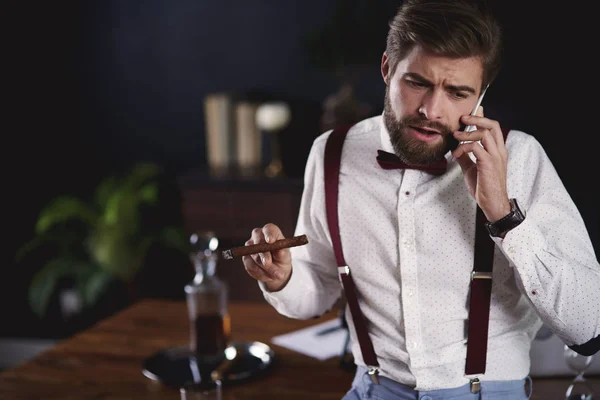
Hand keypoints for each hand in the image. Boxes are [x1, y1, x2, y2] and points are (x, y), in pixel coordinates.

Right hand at [242, 223, 291, 291]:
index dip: (269, 234)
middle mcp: (258, 236)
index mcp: (270, 232)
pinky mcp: (246, 258)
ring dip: (264, 267)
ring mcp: (250, 247)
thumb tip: (279, 251)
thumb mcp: (286, 257)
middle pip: (258, 240)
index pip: (269, 229)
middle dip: (263, 253)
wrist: (276, 270)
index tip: (271, 241)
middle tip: (268, 263)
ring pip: (254, 255)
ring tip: (275, 275)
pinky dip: (259, 272)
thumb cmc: (282, 258)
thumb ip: (283, 253)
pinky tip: (268, 276)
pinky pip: (250, 265)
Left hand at [451, 107, 510, 221]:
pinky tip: (456, 154)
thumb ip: (466, 157)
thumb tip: (455, 148)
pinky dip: (463, 147)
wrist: (492, 203)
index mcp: (497, 150)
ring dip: (467, 133)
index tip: (470, 112)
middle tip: (462, 118)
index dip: (482, 117)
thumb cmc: (484, 187)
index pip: (493, 127)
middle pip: (492, 125)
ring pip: (484, 133)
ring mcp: (495, 156)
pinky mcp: (489, 163)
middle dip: (476, 118)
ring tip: (455, 137)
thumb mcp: (472, 168)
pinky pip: (476, 147)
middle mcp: (499, 151)